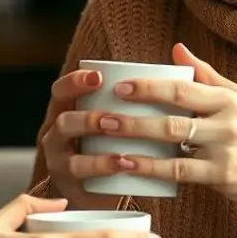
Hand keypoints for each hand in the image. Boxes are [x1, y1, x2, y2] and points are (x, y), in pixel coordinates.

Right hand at [40, 68, 129, 208]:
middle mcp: (57, 135)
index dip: (76, 82)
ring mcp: (60, 162)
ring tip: (122, 154)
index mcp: (66, 111)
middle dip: (86, 119)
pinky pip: (82, 182)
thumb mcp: (119, 113)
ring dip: (97, 157)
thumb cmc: (117, 139)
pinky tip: (122, 169)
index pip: (61, 91)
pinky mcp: (71, 186)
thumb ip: (142, 88)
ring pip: (70, 156)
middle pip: (62, 122)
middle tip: (111, 118)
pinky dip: (102, 174)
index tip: (99, 77)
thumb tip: (180, 50)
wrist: (102, 187)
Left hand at [82, 44, 236, 213]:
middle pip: (172, 114)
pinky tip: (130, 167)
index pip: (182, 87)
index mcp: (228, 99)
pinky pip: (180, 173)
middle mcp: (228, 121)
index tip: (119, 86)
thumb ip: (208, 76)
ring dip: (137, 141)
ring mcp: (226, 150)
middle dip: (134, 115)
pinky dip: (152, 169)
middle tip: (103, 115)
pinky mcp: (224, 177)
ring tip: (108, 141)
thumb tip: (176, 49)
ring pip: (173, 143)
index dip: (148, 86)